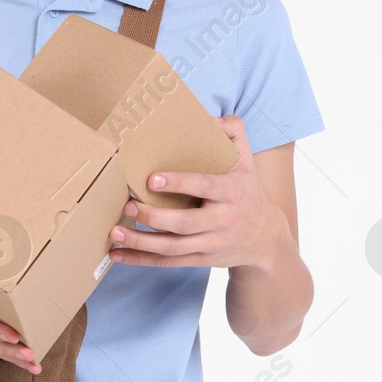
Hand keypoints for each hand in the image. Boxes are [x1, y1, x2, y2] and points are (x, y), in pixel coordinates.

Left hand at [107, 115, 289, 269]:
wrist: (266, 239)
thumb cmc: (247, 192)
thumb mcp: (247, 161)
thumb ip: (234, 132)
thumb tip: (211, 118)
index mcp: (232, 192)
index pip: (205, 186)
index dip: (180, 183)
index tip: (152, 179)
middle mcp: (223, 220)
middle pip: (185, 223)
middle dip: (154, 216)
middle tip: (128, 205)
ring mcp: (211, 244)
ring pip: (174, 248)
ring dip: (141, 242)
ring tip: (115, 232)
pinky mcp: (201, 260)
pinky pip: (168, 262)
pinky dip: (142, 260)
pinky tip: (118, 254)